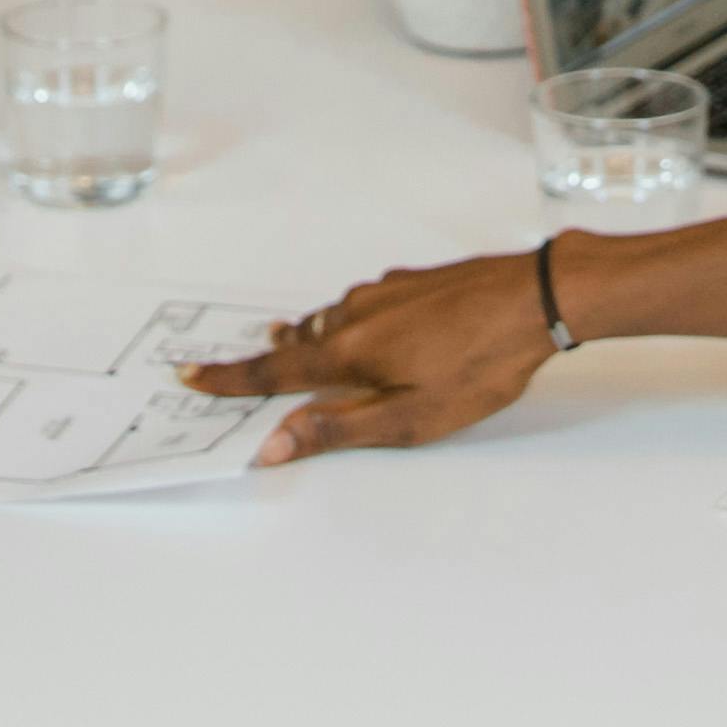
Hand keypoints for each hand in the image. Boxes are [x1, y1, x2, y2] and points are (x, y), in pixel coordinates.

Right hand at [179, 254, 556, 460]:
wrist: (536, 297)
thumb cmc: (480, 364)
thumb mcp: (410, 417)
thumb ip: (338, 429)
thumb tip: (273, 444)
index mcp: (348, 351)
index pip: (273, 370)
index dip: (230, 380)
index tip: (190, 375)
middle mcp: (356, 313)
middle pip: (298, 340)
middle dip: (269, 357)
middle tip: (237, 369)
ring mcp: (386, 292)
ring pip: (331, 318)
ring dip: (309, 336)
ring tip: (292, 344)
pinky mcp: (414, 282)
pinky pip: (363, 303)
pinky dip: (347, 320)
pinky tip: (369, 328)